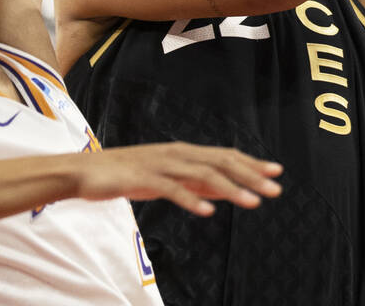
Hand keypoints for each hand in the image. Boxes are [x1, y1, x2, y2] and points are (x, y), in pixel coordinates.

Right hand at [75, 142, 282, 216]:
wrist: (87, 171)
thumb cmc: (128, 175)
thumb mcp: (167, 179)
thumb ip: (194, 183)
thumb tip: (224, 192)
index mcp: (183, 153)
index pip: (224, 156)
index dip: (251, 163)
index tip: (276, 171)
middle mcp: (177, 154)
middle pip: (220, 162)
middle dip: (250, 175)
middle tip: (277, 188)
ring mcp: (161, 164)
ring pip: (202, 175)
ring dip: (230, 188)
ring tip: (253, 202)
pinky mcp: (144, 178)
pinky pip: (172, 189)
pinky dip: (191, 199)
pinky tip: (209, 211)